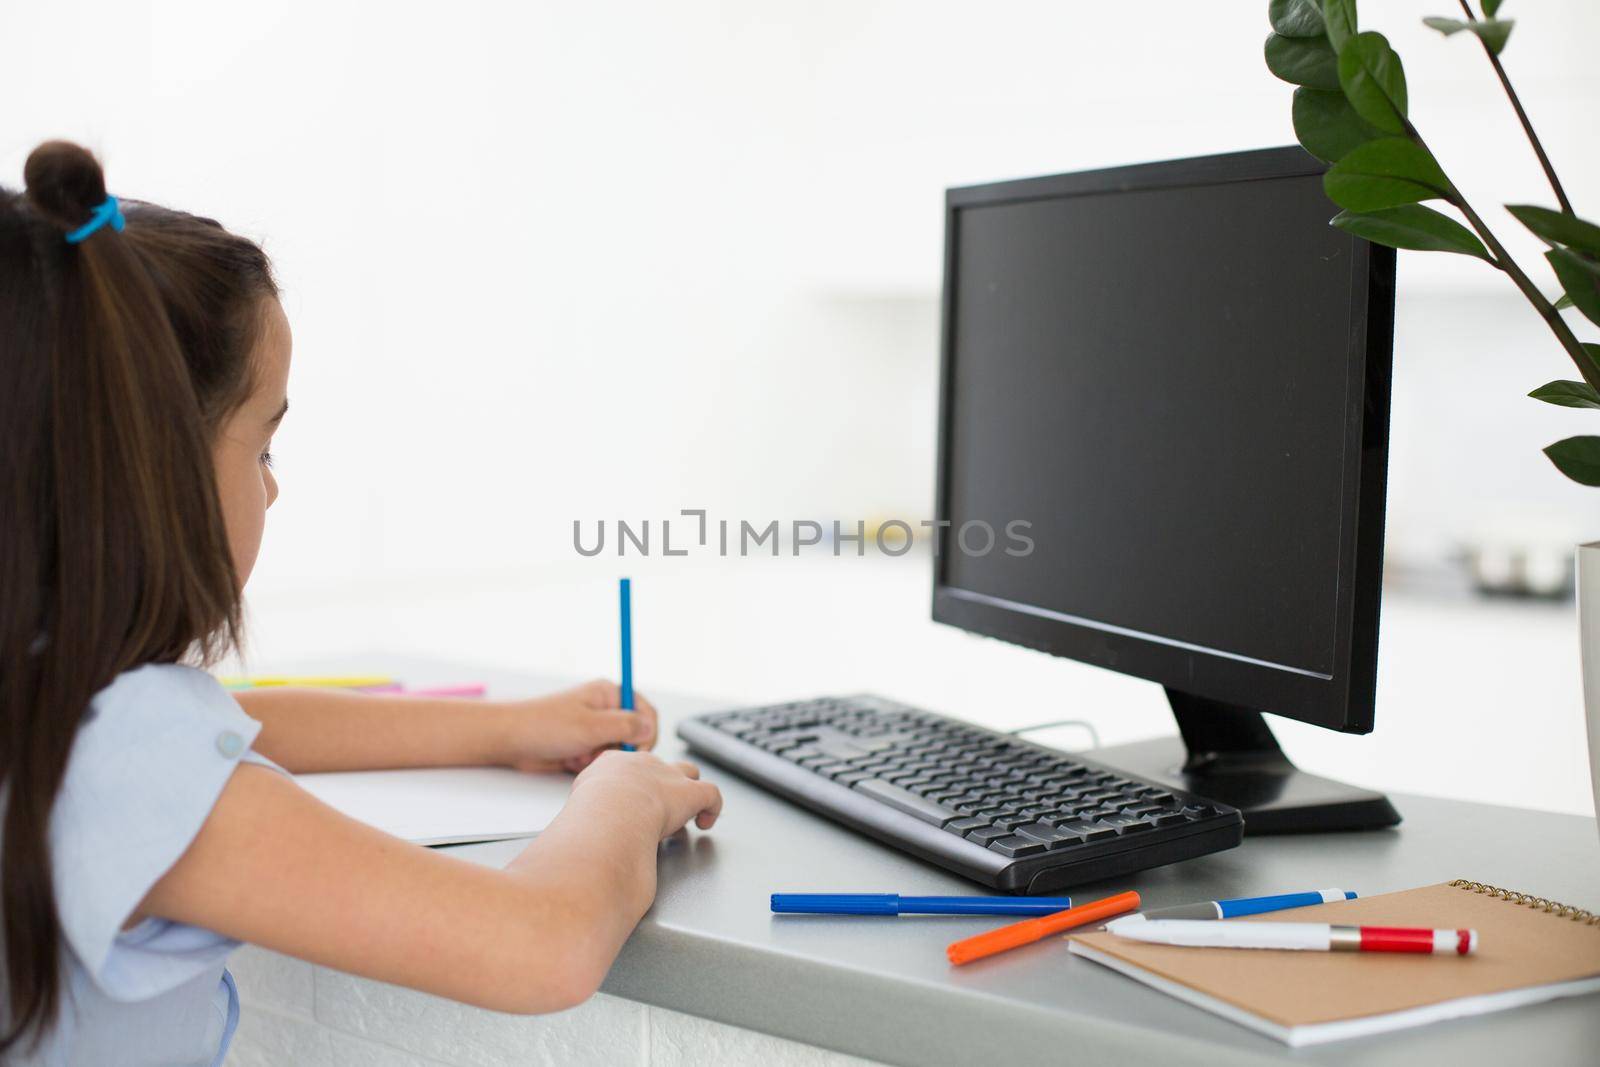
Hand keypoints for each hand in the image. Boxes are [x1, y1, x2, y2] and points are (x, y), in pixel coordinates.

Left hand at [501, 679, 658, 773]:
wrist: (511, 741)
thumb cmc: (543, 725)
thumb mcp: (589, 726)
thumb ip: (625, 726)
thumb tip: (650, 727)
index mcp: (609, 693)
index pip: (646, 712)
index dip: (646, 733)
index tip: (637, 749)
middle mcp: (605, 709)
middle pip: (633, 735)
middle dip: (618, 749)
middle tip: (600, 752)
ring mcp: (594, 728)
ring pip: (617, 751)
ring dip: (601, 758)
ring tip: (580, 755)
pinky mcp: (584, 745)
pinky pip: (601, 760)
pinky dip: (589, 764)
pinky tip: (571, 760)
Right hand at [571, 749, 722, 837]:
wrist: (610, 810)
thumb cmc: (589, 812)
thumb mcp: (576, 803)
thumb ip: (582, 808)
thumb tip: (574, 829)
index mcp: (613, 763)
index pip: (627, 766)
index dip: (631, 784)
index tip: (628, 801)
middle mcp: (644, 764)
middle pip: (659, 767)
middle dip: (661, 784)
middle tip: (656, 809)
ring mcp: (669, 776)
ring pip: (689, 773)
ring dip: (689, 790)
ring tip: (686, 810)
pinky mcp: (690, 793)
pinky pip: (712, 794)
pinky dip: (713, 808)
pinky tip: (706, 821)